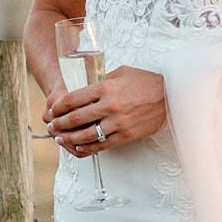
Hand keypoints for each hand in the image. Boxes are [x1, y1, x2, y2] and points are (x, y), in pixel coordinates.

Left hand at [44, 63, 166, 155]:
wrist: (171, 95)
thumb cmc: (145, 80)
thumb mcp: (121, 72)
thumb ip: (101, 80)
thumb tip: (84, 88)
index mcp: (106, 87)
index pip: (73, 99)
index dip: (58, 107)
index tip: (52, 110)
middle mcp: (110, 106)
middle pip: (75, 119)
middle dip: (59, 124)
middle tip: (51, 126)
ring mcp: (118, 122)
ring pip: (85, 135)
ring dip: (68, 139)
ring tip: (59, 139)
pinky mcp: (126, 135)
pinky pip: (102, 145)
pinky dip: (87, 148)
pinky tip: (78, 148)